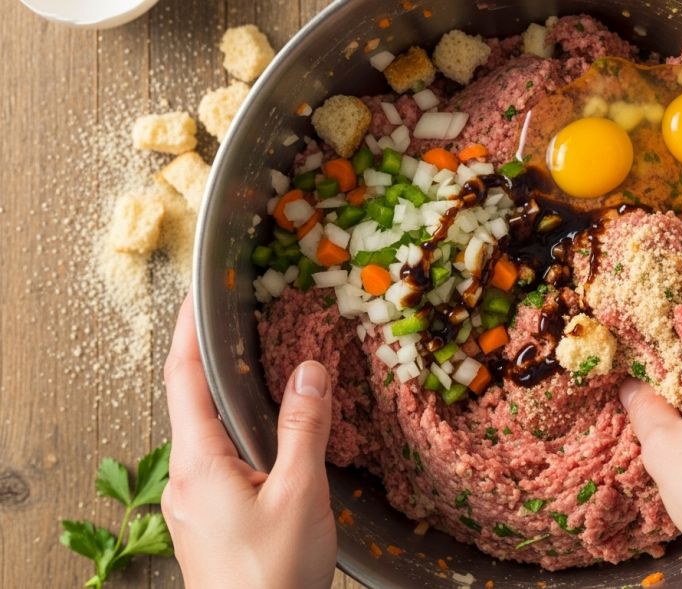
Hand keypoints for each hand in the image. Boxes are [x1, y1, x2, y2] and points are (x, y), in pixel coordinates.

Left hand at [162, 295, 337, 588]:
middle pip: (193, 404)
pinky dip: (242, 438)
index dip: (187, 332)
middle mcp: (185, 480)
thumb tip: (309, 371)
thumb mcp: (299, 494)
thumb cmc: (271, 576)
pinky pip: (220, 464)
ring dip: (232, 403)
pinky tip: (271, 442)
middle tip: (241, 326)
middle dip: (215, 362)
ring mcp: (193, 504)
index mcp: (198, 464)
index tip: (195, 295)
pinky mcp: (209, 522)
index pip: (182, 379)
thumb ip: (304, 428)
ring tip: (262, 376)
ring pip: (210, 437)